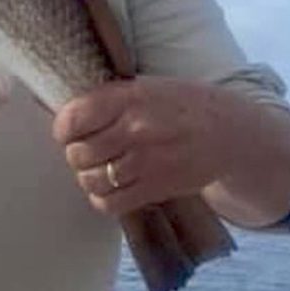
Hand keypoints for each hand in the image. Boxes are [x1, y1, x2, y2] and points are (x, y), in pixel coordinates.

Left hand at [52, 77, 239, 217]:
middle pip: (77, 153)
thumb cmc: (179, 105)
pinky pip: (109, 203)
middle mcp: (135, 129)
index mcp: (128, 97)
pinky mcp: (155, 189)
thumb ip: (107, 99)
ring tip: (100, 168)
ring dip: (88, 177)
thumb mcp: (144, 87)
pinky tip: (113, 187)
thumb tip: (63, 113)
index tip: (69, 131)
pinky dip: (103, 198)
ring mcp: (146, 162)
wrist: (226, 133)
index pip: (72, 119)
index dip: (63, 128)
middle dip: (77, 154)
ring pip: (90, 180)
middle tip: (89, 150)